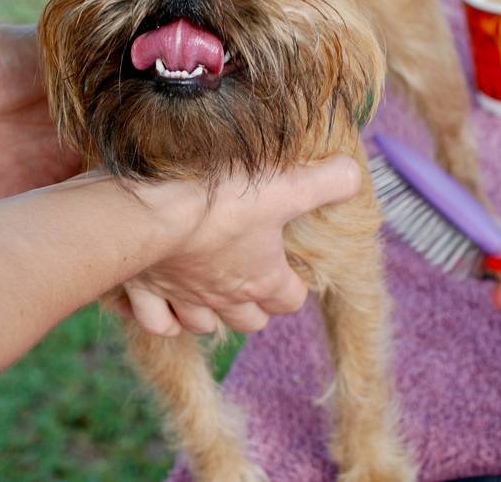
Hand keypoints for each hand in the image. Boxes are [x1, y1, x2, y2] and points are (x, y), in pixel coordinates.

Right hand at [117, 156, 361, 335]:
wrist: (152, 211)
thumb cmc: (221, 200)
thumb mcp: (286, 184)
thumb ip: (327, 182)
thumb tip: (355, 175)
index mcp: (261, 278)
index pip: (290, 300)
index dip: (294, 286)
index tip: (291, 268)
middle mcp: (224, 297)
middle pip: (250, 321)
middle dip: (254, 305)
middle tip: (252, 278)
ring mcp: (183, 298)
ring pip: (203, 325)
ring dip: (210, 314)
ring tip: (209, 292)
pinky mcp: (145, 291)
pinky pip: (157, 322)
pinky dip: (163, 318)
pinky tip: (165, 303)